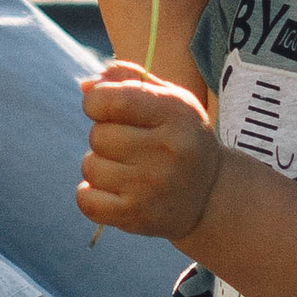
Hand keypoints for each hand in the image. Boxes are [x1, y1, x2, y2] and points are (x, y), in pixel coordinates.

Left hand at [78, 63, 222, 240]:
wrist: (210, 196)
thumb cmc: (179, 138)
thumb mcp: (168, 100)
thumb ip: (128, 80)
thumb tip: (85, 87)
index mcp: (176, 112)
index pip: (115, 99)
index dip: (95, 101)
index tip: (101, 107)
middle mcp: (168, 150)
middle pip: (98, 135)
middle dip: (103, 137)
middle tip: (128, 146)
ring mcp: (153, 186)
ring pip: (90, 167)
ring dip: (99, 167)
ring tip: (126, 170)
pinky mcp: (138, 216)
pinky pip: (86, 200)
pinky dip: (90, 195)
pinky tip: (112, 191)